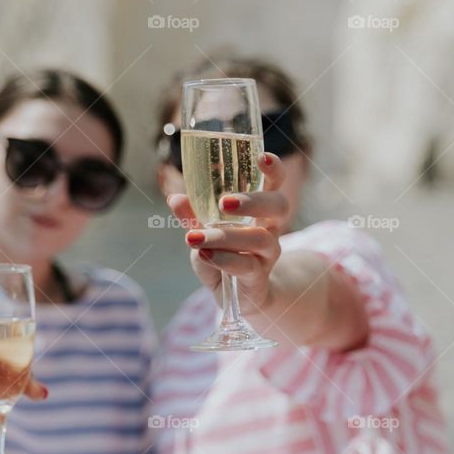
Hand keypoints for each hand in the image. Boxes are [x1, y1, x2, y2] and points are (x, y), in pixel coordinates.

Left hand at [167, 153, 288, 315]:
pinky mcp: (258, 277)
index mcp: (261, 210)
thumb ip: (193, 216)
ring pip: (260, 238)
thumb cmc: (225, 255)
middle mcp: (270, 228)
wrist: (240, 296)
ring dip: (226, 236)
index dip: (274, 169)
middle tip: (225, 202)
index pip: (275, 183)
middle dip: (253, 201)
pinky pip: (246, 266)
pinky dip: (222, 259)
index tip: (262, 156)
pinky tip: (203, 254)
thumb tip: (175, 198)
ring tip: (195, 237)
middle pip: (278, 206)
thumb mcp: (206, 232)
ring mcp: (267, 254)